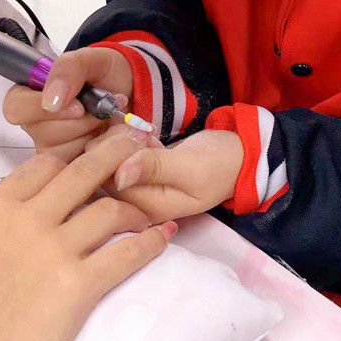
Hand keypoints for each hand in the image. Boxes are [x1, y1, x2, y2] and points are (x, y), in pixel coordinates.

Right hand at [3, 47, 132, 160]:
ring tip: (107, 120)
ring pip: (62, 152)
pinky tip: (109, 136)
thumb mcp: (89, 59)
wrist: (133, 89)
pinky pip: (79, 166)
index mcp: (28, 97)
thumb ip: (67, 70)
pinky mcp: (70, 165)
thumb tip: (51, 101)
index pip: (15, 109)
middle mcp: (35, 126)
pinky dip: (101, 151)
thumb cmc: (104, 73)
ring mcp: (52, 148)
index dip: (43, 109)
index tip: (78, 106)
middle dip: (81, 122)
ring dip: (93, 134)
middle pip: (43, 134)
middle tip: (102, 109)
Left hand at [89, 126, 243, 223]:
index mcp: (147, 209)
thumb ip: (154, 168)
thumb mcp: (189, 168)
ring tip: (146, 131)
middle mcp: (136, 200)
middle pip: (101, 170)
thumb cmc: (219, 166)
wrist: (239, 155)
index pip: (108, 182)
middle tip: (141, 131)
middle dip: (115, 143)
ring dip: (120, 137)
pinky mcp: (140, 167)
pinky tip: (147, 133)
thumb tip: (118, 173)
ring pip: (106, 157)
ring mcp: (137, 184)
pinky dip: (128, 136)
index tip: (139, 137)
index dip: (114, 154)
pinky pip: (118, 151)